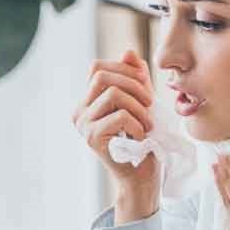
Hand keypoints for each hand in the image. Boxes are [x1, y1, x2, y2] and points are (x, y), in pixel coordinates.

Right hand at [73, 49, 158, 220]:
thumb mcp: (142, 103)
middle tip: (150, 104)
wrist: (142, 177)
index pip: (97, 67)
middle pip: (101, 75)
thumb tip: (128, 51)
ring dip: (138, 107)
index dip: (125, 70)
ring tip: (148, 124)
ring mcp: (83, 125)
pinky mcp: (92, 139)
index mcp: (88, 101)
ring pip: (112, 93)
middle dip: (133, 84)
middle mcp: (79, 111)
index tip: (145, 88)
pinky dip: (137, 124)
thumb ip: (135, 78)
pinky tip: (141, 137)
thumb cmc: (144, 142)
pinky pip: (119, 116)